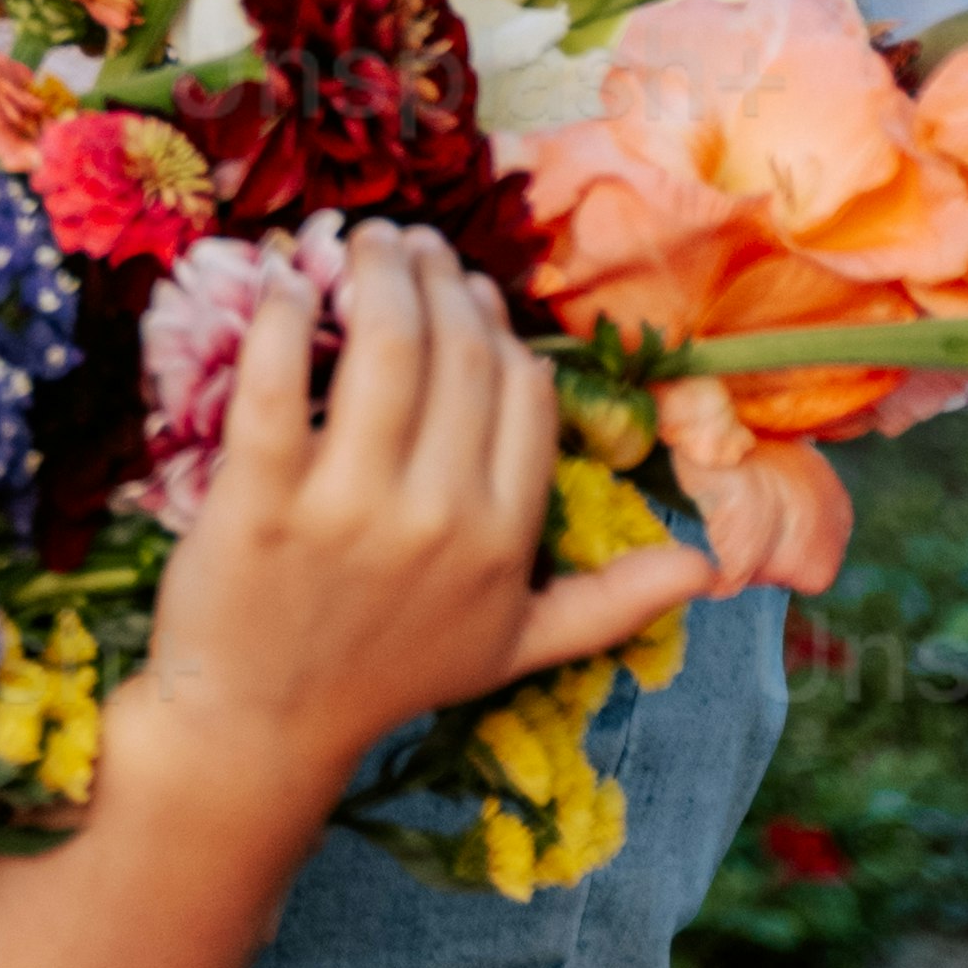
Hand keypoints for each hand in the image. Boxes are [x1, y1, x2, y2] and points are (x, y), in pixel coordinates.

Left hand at [137, 223, 693, 791]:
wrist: (262, 726)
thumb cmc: (388, 674)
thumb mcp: (514, 648)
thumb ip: (609, 603)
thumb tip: (708, 569)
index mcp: (504, 540)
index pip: (523, 392)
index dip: (497, 329)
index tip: (468, 293)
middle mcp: (439, 518)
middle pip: (457, 353)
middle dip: (438, 276)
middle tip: (410, 242)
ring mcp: (347, 508)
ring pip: (384, 347)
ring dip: (376, 271)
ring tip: (364, 241)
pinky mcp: (259, 499)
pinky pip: (275, 382)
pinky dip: (280, 317)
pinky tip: (281, 281)